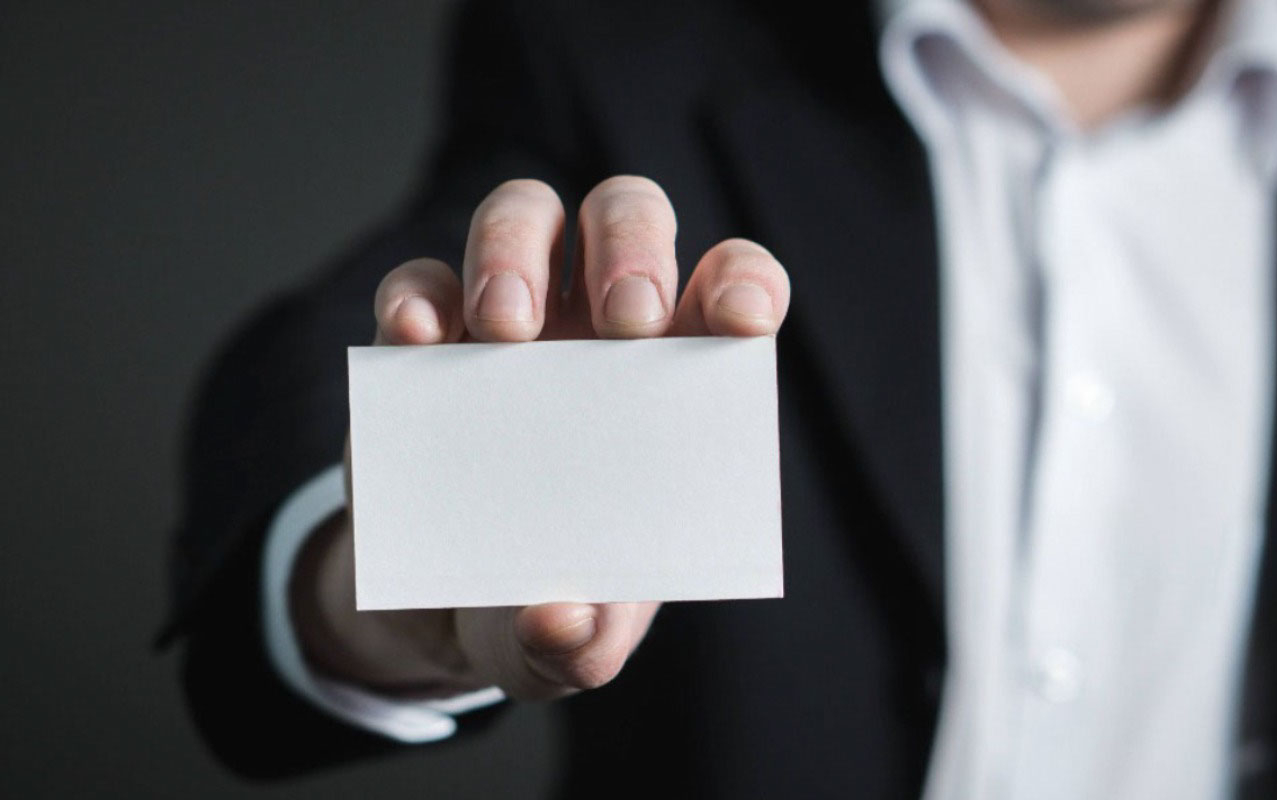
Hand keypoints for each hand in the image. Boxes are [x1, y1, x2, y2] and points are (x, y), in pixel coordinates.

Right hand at [290, 176, 790, 700]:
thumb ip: (584, 643)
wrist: (450, 611)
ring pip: (525, 215)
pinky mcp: (424, 340)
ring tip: (509, 330)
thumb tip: (564, 620)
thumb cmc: (549, 603)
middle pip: (627, 216)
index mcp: (676, 378)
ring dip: (517, 249)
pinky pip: (421, 282)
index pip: (732, 288)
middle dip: (632, 248)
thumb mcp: (573, 643)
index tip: (742, 321)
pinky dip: (418, 295)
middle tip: (625, 323)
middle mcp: (599, 327)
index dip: (745, 282)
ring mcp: (510, 321)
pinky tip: (420, 338)